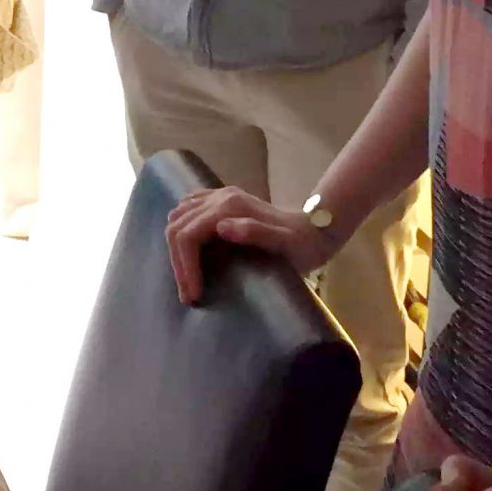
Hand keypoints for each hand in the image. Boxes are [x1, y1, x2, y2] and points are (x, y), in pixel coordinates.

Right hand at [165, 185, 337, 304]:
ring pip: (178, 216)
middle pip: (178, 225)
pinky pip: (188, 208)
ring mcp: (220, 196)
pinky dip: (181, 229)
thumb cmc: (301, 244)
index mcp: (230, 207)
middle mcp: (221, 196)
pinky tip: (188, 250)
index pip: (188, 234)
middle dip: (177, 261)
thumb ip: (254, 232)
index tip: (193, 295)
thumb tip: (221, 229)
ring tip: (187, 276)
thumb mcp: (284, 244)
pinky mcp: (222, 200)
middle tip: (188, 293)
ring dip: (176, 247)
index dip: (185, 266)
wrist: (315, 229)